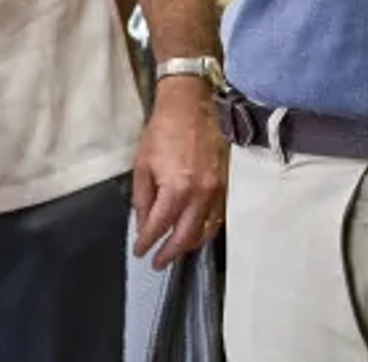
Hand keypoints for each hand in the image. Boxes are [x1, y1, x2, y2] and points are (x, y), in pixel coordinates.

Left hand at [131, 79, 228, 268]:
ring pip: (205, 231)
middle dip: (169, 253)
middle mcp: (200, 194)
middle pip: (185, 237)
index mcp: (176, 188)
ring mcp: (217, 191)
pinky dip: (205, 230)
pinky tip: (195, 233)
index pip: (160, 226)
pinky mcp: (227, 185)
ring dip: (188, 245)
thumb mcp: (142, 163)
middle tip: (158, 262)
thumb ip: (143, 198)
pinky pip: (217, 217)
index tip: (140, 251)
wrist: (192, 105)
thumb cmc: (164, 130)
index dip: (147, 242)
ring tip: (175, 251)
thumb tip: (143, 223)